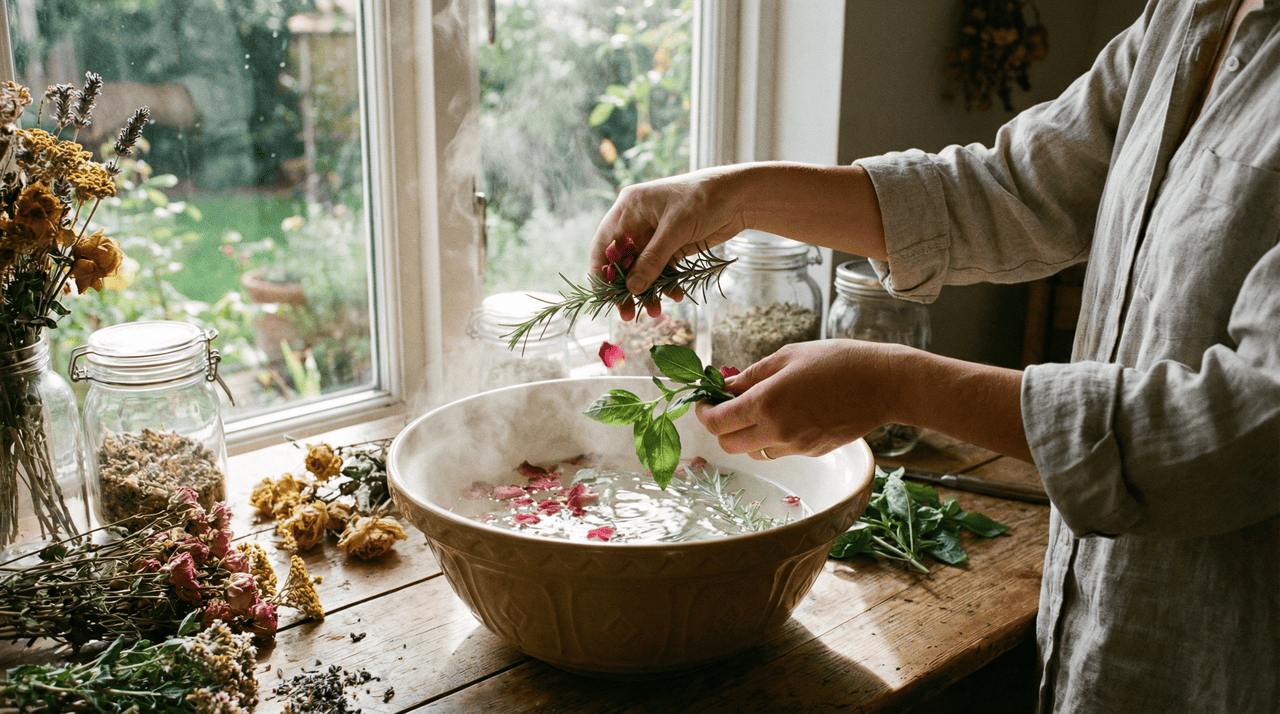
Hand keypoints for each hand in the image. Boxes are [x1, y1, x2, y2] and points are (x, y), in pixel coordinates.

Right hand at [589, 166, 746, 320]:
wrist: (739, 196)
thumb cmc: (704, 199)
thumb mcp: (676, 229)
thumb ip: (653, 259)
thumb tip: (632, 288)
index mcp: (629, 208)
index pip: (604, 243)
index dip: (601, 271)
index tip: (603, 297)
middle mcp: (637, 221)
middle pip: (621, 261)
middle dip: (625, 287)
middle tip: (626, 313)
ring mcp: (654, 235)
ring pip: (641, 269)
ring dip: (646, 290)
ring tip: (655, 312)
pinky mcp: (671, 245)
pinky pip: (661, 270)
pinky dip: (665, 284)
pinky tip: (674, 296)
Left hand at [695, 340, 906, 458]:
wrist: (883, 384)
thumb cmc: (837, 361)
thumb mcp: (788, 357)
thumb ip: (752, 374)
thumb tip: (725, 385)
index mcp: (767, 403)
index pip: (717, 422)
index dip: (704, 413)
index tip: (704, 402)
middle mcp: (777, 430)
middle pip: (729, 445)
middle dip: (722, 427)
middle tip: (728, 406)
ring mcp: (795, 446)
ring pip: (753, 451)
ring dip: (747, 434)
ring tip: (761, 409)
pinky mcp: (812, 453)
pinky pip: (779, 451)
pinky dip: (773, 437)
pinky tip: (788, 415)